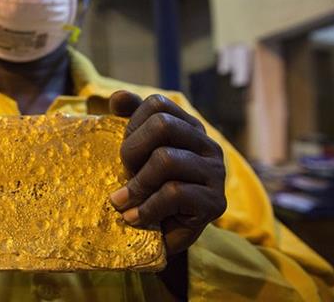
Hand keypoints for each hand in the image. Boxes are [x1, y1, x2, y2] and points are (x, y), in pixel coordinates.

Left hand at [108, 91, 226, 255]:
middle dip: (132, 151)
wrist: (162, 235)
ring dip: (136, 185)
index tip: (126, 152)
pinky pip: (173, 193)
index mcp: (188, 126)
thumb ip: (129, 119)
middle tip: (124, 174)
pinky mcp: (215, 202)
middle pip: (162, 125)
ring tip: (123, 203)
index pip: (157, 103)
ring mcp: (215, 172)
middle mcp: (207, 144)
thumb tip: (118, 97)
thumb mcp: (136, 151)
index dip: (132, 124)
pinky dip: (146, 207)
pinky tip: (134, 218)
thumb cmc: (147, 188)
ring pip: (166, 159)